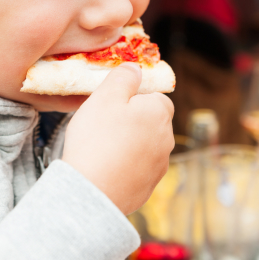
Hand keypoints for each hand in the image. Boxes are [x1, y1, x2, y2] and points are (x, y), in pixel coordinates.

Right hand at [61, 63, 174, 214]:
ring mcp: (159, 166)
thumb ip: (123, 77)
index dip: (134, 97)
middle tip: (103, 125)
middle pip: (150, 121)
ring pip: (145, 145)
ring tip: (101, 148)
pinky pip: (137, 169)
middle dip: (132, 120)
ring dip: (129, 144)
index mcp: (159, 113)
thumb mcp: (105, 96)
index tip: (112, 104)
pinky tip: (105, 167)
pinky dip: (125, 166)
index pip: (156, 96)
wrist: (91, 191)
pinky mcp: (148, 188)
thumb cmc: (96, 139)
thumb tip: (136, 68)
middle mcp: (166, 140)